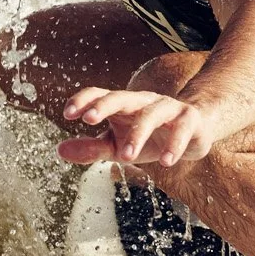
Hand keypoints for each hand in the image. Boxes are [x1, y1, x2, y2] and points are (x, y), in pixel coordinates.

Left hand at [56, 88, 218, 167]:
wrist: (194, 131)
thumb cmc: (150, 137)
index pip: (100, 95)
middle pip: (122, 97)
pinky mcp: (189, 119)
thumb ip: (91, 148)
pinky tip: (165, 161)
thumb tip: (59, 150)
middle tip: (89, 119)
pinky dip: (174, 145)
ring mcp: (167, 107)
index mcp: (123, 105)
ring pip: (151, 114)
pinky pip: (181, 129)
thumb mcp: (117, 146)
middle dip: (104, 105)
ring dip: (137, 134)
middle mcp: (143, 101)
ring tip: (126, 156)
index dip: (84, 100)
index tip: (68, 114)